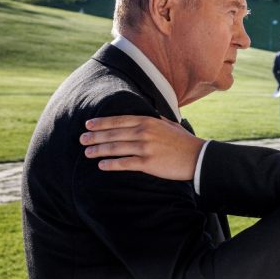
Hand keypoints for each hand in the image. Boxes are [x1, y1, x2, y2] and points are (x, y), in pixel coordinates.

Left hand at [79, 115, 202, 180]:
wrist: (198, 157)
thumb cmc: (183, 141)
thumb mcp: (169, 123)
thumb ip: (155, 118)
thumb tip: (146, 113)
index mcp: (148, 121)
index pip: (119, 120)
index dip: (102, 122)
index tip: (88, 124)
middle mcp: (144, 132)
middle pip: (113, 134)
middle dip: (95, 137)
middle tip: (82, 140)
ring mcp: (145, 148)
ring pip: (116, 148)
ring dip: (99, 150)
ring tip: (87, 153)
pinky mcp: (148, 163)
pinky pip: (124, 163)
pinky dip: (111, 164)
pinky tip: (101, 165)